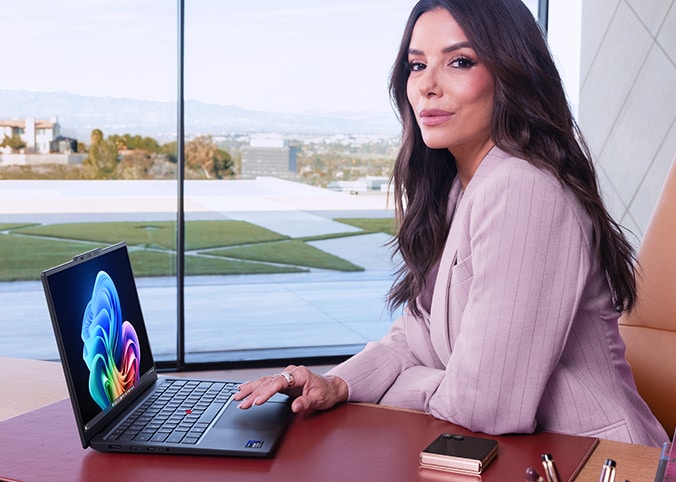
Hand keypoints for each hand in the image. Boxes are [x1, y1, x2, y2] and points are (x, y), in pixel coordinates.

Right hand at [233, 365, 347, 413]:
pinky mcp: (283, 381)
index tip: (257, 402)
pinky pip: (266, 382)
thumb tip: (295, 407)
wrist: (331, 388)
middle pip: (268, 382)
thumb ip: (306, 402)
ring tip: (236, 396)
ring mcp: (286, 375)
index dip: (267, 392)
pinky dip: (254, 386)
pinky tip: (243, 388)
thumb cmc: (326, 392)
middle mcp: (290, 372)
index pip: (278, 382)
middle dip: (253, 393)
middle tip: (241, 403)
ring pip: (264, 381)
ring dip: (250, 389)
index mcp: (299, 374)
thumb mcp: (319, 399)